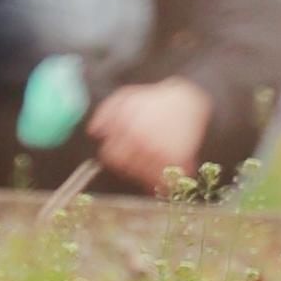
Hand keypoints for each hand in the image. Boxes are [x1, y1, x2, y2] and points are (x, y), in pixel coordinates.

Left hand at [87, 76, 214, 190]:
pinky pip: (164, 183)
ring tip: (150, 158)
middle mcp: (145, 142)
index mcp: (130, 128)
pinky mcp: (178, 160)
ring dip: (144, 172)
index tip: (119, 149)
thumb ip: (105, 112)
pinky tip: (161, 169)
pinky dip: (160, 181)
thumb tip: (93, 132)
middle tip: (136, 153)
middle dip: (128, 163)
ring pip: (144, 178)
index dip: (112, 154)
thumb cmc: (153, 100)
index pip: (110, 156)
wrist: (186, 101)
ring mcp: (161, 153)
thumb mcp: (126, 98)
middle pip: (126, 169)